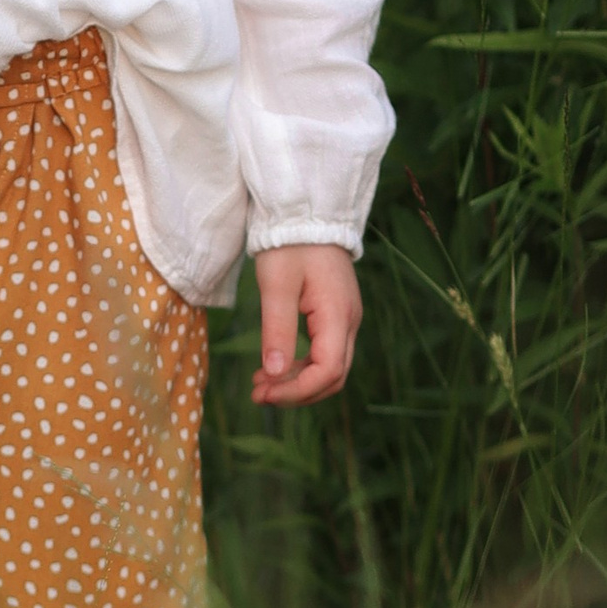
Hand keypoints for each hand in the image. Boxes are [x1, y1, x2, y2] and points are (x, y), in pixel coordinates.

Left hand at [249, 244, 360, 406]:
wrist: (307, 213)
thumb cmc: (289, 244)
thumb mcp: (276, 285)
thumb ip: (276, 330)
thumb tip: (274, 374)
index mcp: (337, 315)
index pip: (327, 371)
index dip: (297, 390)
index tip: (264, 392)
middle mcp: (349, 322)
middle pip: (333, 377)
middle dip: (296, 392)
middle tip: (257, 394)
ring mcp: (345, 319)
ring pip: (330, 369)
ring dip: (298, 382)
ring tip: (260, 384)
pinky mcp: (336, 315)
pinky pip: (325, 353)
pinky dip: (301, 367)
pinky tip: (274, 367)